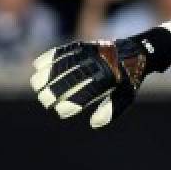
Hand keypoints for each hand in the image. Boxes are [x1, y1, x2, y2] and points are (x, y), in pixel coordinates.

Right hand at [29, 38, 144, 128]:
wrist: (134, 53)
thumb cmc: (127, 81)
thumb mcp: (125, 97)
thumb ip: (110, 110)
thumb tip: (94, 123)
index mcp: (109, 79)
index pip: (85, 93)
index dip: (70, 104)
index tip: (61, 112)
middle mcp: (97, 65)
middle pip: (69, 79)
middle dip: (53, 92)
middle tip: (45, 102)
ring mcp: (88, 53)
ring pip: (61, 63)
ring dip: (46, 74)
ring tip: (36, 86)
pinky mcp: (82, 46)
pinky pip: (61, 51)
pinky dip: (48, 57)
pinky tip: (36, 66)